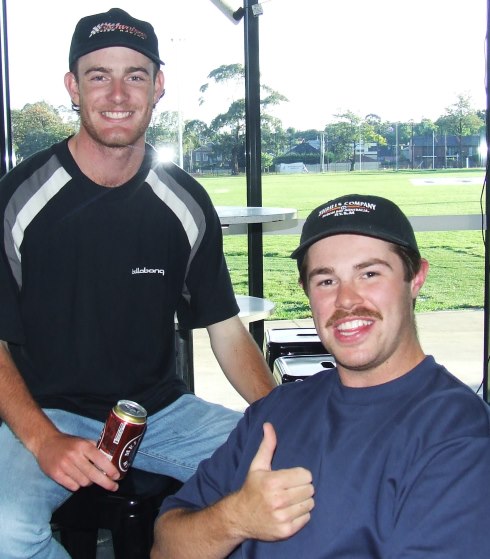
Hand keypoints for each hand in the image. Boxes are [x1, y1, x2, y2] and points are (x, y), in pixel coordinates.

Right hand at [35, 432, 119, 491]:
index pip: (100, 459)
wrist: (46, 443)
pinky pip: (73, 486)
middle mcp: (74, 456)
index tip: (117, 476)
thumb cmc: (68, 443)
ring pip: (84, 482)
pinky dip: (78, 485)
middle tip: (114, 486)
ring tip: (90, 477)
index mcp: (83, 446)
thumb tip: (112, 459)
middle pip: (93, 474)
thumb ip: (96, 449)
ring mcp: (64, 466)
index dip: (110, 469)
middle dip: (106, 482)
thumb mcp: (83, 441)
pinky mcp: (56, 475)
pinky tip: (77, 479)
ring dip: (90, 482)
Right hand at [234, 422, 313, 540]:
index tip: (292, 478)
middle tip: (291, 489)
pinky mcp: (285, 531)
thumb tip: (268, 425)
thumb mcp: (257, 465)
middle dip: (302, 488)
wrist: (239, 517)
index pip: (305, 475)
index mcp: (272, 482)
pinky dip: (301, 515)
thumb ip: (267, 445)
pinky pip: (306, 518)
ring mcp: (282, 517)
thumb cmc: (252, 488)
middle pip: (309, 489)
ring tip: (291, 500)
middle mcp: (277, 500)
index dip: (300, 475)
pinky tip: (289, 511)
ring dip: (303, 501)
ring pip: (310, 504)